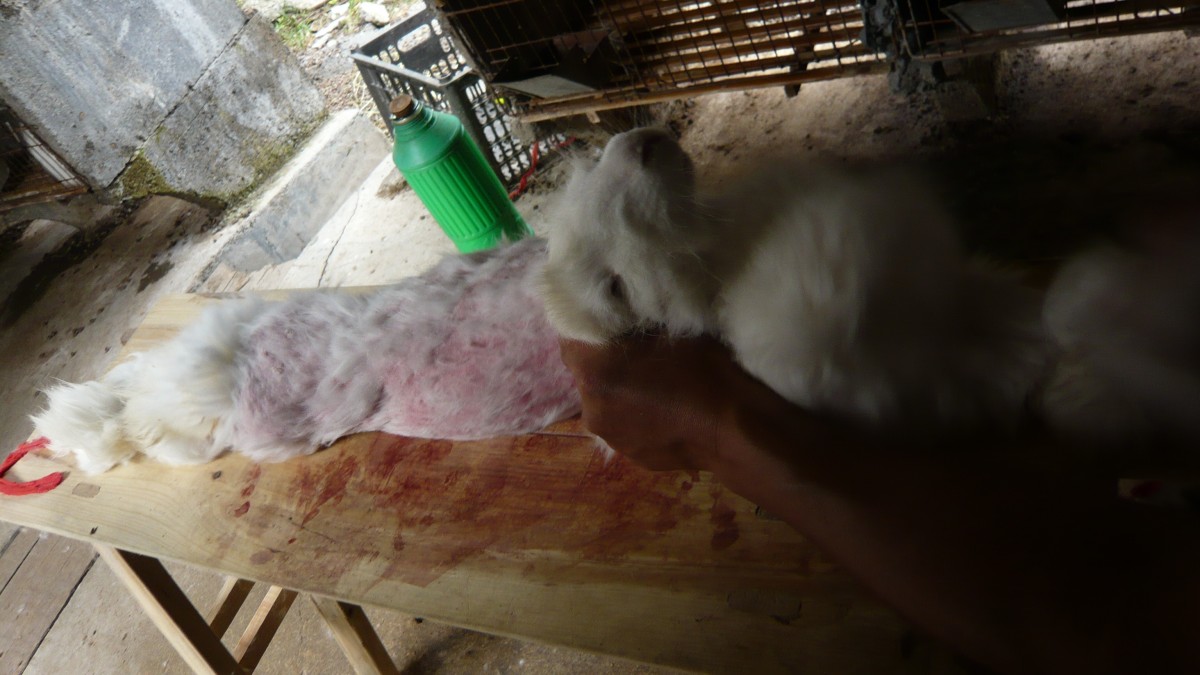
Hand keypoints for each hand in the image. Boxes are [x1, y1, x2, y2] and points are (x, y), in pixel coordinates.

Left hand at [557, 333, 814, 470]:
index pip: (569, 336)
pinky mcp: (628, 455)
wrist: (735, 427)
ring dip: (616, 388)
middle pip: (584, 372)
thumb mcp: (667, 327)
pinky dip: (633, 413)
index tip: (604, 315)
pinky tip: (660, 406)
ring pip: (602, 401)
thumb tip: (614, 301)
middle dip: (602, 358)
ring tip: (649, 380)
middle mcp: (591, 407)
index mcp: (595, 370)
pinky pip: (622, 424)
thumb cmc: (704, 368)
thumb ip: (630, 318)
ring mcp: (609, 436)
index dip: (585, 323)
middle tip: (631, 347)